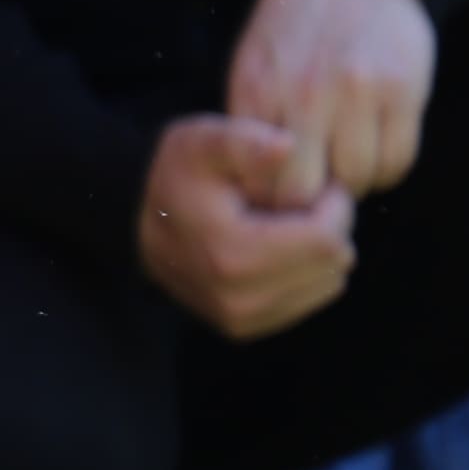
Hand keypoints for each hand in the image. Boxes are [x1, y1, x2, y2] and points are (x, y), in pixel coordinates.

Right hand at [136, 113, 358, 340]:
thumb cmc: (178, 175)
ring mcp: (240, 320)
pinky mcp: (244, 329)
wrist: (134, 222)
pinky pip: (309, 302)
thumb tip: (288, 147)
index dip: (333, 204)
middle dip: (330, 228)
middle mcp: (237, 299)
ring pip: (328, 285)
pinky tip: (277, 248)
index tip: (314, 183)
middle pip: (333, 265)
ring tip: (287, 224)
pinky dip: (304, 273)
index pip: (328, 239)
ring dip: (319, 252)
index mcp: (232, 255)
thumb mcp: (203, 140)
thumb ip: (245, 141)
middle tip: (300, 203)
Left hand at [223, 0, 435, 195]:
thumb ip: (253, 124)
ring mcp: (356, 89)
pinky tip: (377, 148)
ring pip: (356, 180)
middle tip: (319, 185)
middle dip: (310, 201)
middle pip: (302, 191)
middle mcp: (303, 91)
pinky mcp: (403, 86)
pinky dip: (388, 169)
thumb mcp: (255, 64)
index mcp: (256, 88)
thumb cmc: (298, 25)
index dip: (269, 199)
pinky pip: (398, 160)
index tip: (281, 193)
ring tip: (349, 160)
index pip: (255, 179)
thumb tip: (257, 195)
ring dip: (354, 182)